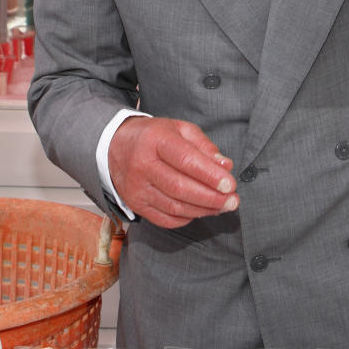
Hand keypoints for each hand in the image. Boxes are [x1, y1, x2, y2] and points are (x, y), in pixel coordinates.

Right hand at [107, 116, 239, 227]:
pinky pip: (165, 219)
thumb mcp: (180, 129)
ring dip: (203, 210)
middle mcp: (142, 165)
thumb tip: (225, 166)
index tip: (230, 184)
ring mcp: (136, 188)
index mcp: (156, 140)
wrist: (115, 146)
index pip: (185, 160)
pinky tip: (201, 211)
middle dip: (211, 197)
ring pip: (174, 206)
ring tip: (223, 206)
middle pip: (180, 188)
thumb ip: (204, 146)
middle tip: (233, 200)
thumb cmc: (154, 137)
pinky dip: (187, 218)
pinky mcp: (135, 204)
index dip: (210, 175)